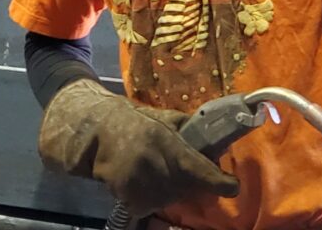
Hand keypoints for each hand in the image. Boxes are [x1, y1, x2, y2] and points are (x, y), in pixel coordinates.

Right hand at [37, 79, 239, 215]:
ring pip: (167, 199)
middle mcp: (152, 161)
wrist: (90, 130)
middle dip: (190, 182)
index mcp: (164, 139)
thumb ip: (185, 128)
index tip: (231, 185)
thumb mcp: (159, 117)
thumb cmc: (127, 120)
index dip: (218, 180)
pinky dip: (146, 198)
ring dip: (167, 191)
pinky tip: (139, 182)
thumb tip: (217, 141)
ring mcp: (138, 180)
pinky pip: (146, 205)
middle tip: (183, 171)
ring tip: (155, 173)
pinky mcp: (125, 193)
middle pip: (186, 187)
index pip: (198, 167)